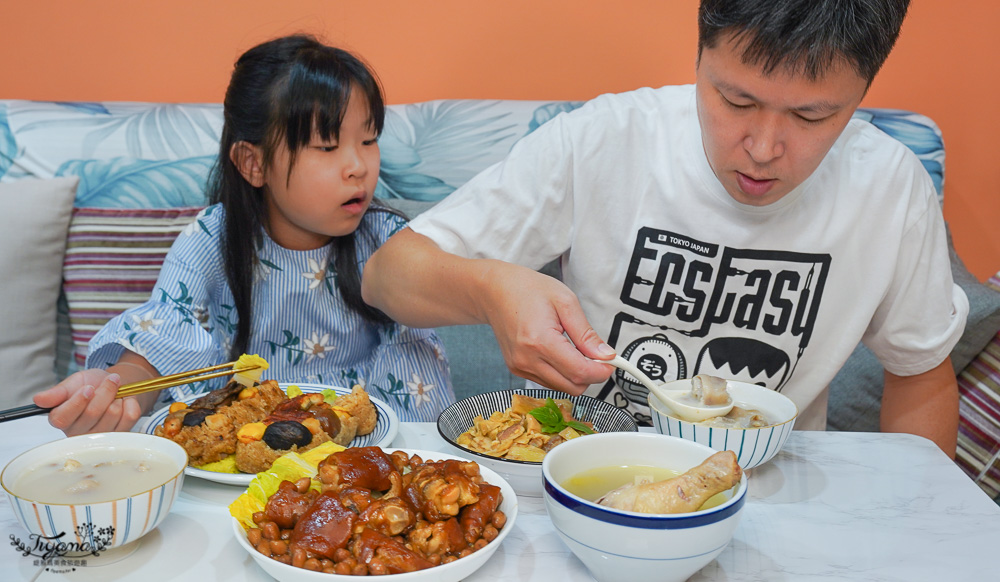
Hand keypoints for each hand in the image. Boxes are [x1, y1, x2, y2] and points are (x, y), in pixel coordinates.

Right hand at [33, 369, 144, 435]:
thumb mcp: (72, 383)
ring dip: (118, 395)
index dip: (78, 401)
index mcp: (61, 420)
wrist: (114, 385)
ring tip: (115, 391)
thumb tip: (38, 399)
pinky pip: (130, 416)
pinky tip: (124, 400)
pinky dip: (130, 402)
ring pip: (113, 414)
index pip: (64, 418)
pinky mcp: (121, 434)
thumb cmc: (90, 385)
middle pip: (93, 413)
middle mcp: (78, 433)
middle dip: (105, 391)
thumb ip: (58, 392)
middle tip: (110, 380)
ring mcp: (100, 436)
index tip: (88, 388)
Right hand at [480, 261, 616, 394]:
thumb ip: (586, 333)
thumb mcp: (565, 302)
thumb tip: (606, 355)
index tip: (611, 362)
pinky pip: (548, 382)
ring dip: (575, 375)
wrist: (495, 291)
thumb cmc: (528, 290)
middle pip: (572, 386)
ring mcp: (520, 367)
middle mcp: (527, 360)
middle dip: (591, 375)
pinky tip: (560, 353)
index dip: (601, 371)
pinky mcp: (517, 370)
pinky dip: (561, 373)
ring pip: (562, 388)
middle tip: (597, 355)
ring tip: (575, 349)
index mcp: (540, 341)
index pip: (579, 372)